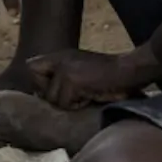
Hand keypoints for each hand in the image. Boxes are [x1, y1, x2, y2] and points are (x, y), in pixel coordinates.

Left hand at [27, 49, 158, 108]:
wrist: (130, 70)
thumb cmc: (110, 76)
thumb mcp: (81, 68)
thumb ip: (62, 76)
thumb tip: (40, 95)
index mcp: (59, 56)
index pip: (31, 67)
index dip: (40, 82)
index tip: (54, 90)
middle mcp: (58, 59)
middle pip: (37, 85)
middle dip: (53, 96)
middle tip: (74, 95)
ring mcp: (63, 69)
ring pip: (52, 99)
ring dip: (69, 103)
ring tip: (87, 95)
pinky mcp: (71, 80)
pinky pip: (65, 104)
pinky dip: (79, 105)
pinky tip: (92, 96)